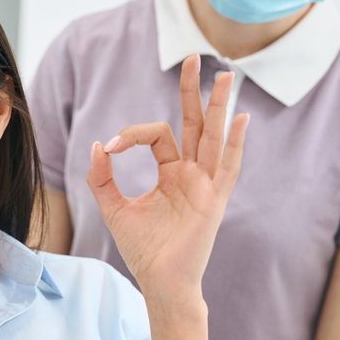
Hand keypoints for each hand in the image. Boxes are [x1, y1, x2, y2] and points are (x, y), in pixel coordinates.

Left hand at [87, 54, 248, 302]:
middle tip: (194, 57)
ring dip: (219, 106)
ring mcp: (205, 185)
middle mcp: (191, 173)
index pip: (157, 134)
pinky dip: (235, 144)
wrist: (159, 282)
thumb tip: (98, 145)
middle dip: (193, 91)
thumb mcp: (114, 208)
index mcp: (170, 171)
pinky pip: (228, 168)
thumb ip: (102, 178)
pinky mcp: (214, 201)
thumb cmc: (142, 249)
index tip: (110, 147)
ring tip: (225, 74)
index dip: (132, 133)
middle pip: (195, 123)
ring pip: (214, 137)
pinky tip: (241, 118)